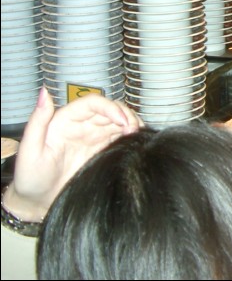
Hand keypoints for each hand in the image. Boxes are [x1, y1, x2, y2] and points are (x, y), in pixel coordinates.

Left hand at [4, 88, 140, 221]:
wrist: (39, 203)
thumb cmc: (30, 178)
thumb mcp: (29, 151)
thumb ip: (37, 121)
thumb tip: (44, 92)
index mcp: (67, 119)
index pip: (93, 103)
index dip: (110, 107)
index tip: (123, 121)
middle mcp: (84, 124)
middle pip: (111, 109)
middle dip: (127, 115)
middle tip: (135, 130)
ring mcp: (95, 137)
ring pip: (120, 120)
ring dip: (133, 123)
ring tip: (138, 135)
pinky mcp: (104, 150)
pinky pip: (122, 137)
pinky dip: (133, 136)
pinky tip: (137, 142)